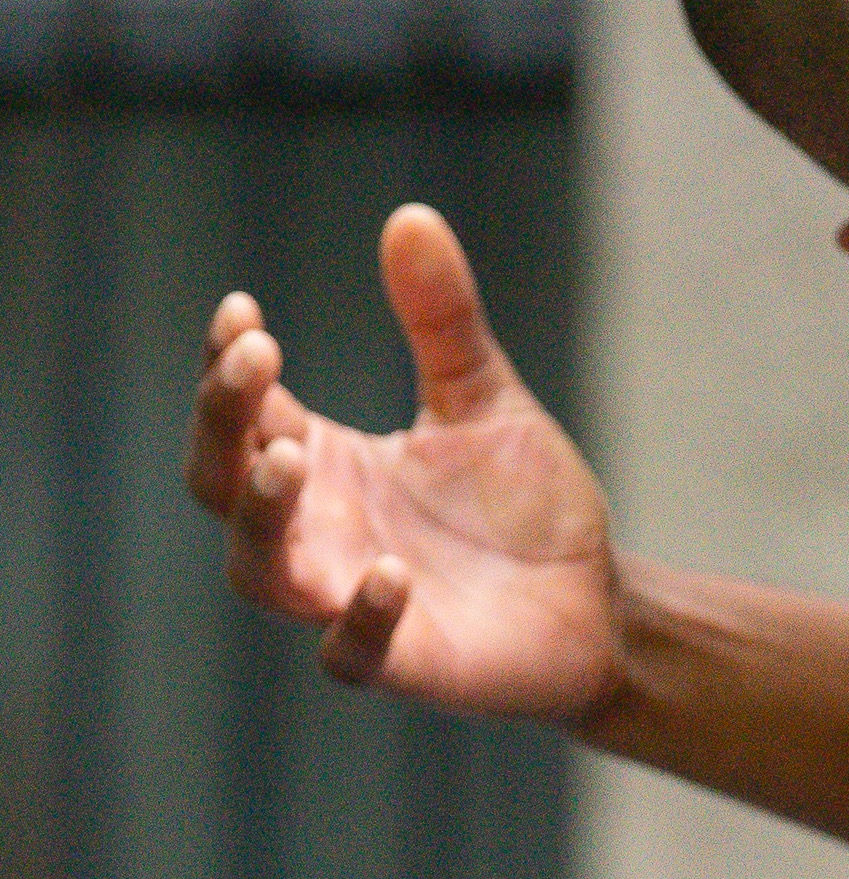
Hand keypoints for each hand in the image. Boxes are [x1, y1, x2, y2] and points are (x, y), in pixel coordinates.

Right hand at [188, 201, 623, 723]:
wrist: (601, 603)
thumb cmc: (527, 509)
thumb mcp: (485, 398)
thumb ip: (444, 320)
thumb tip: (410, 216)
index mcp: (325, 463)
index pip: (241, 412)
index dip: (225, 366)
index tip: (243, 313)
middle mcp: (319, 531)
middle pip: (217, 482)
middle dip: (221, 422)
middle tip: (257, 362)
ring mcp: (350, 599)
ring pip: (258, 571)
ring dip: (262, 513)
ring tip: (291, 458)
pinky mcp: (404, 662)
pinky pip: (348, 653)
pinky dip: (360, 616)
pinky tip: (391, 571)